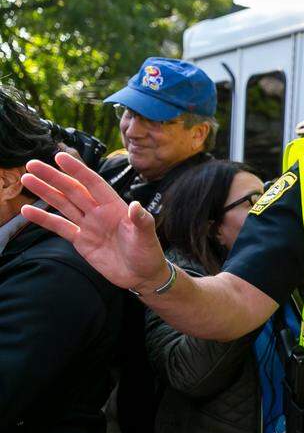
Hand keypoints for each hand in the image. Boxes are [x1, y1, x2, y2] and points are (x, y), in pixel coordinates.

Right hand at [20, 153, 168, 291]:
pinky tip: (27, 211)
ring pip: (63, 204)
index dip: (77, 170)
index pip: (93, 183)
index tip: (60, 157)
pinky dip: (44, 219)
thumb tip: (136, 205)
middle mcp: (99, 212)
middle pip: (72, 190)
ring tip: (26, 179)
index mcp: (114, 206)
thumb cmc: (148, 253)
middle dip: (53, 177)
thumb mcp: (147, 236)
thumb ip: (141, 221)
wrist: (142, 275)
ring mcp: (88, 225)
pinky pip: (59, 227)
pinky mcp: (81, 240)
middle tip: (32, 164)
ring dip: (45, 192)